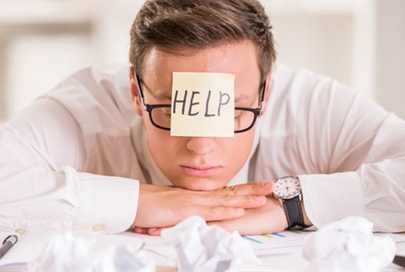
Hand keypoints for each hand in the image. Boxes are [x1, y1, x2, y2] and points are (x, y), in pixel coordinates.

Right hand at [133, 181, 273, 234]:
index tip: (259, 187)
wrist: (133, 202)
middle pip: (230, 191)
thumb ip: (187, 214)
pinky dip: (226, 210)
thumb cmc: (150, 208)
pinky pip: (209, 210)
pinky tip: (239, 209)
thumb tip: (197, 219)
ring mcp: (193, 201)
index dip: (243, 189)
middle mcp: (198, 196)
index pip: (225, 191)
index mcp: (196, 196)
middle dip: (252, 189)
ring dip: (246, 198)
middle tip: (272, 185)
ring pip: (225, 199)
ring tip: (264, 197)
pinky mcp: (186, 209)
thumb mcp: (173, 211)